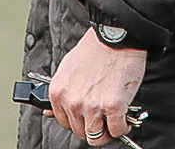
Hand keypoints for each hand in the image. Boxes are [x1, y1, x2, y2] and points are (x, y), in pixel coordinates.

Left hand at [46, 27, 146, 144]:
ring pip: (97, 137)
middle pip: (81, 132)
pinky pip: (117, 130)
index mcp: (59, 93)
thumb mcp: (67, 68)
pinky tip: (124, 116)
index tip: (87, 118)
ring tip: (114, 120)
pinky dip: (122, 127)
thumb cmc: (94, 49)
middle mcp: (72, 102)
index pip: (64, 123)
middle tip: (103, 118)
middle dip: (93, 126)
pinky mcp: (113, 107)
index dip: (79, 121)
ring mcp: (92, 106)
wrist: (115, 37)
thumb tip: (50, 112)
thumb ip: (62, 92)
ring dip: (107, 131)